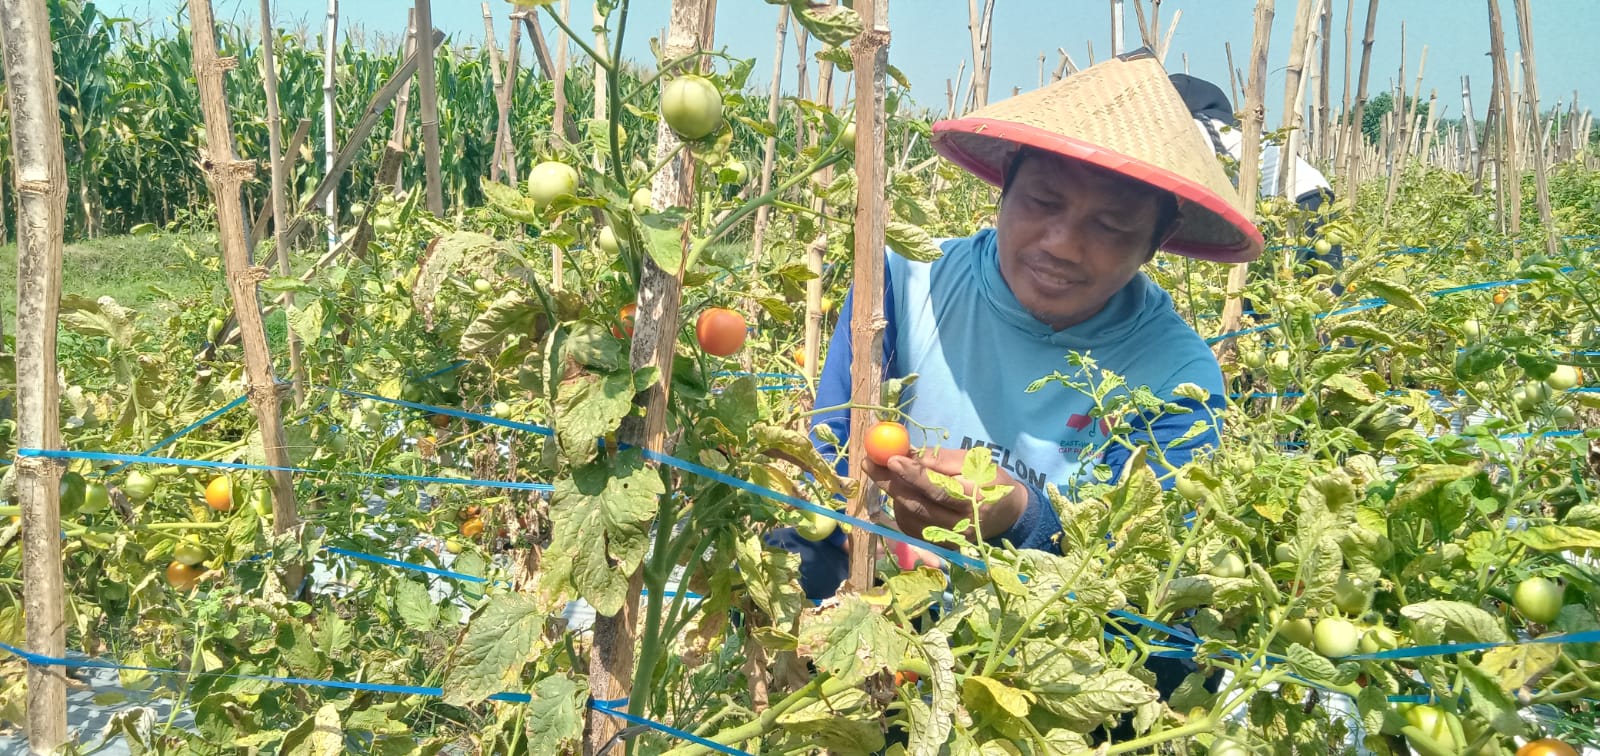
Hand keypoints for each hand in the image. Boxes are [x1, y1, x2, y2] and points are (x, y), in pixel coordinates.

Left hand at [862, 447, 1029, 545]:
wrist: (1007, 514)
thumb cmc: (989, 480)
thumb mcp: (974, 462)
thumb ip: (941, 460)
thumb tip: (908, 453)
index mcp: (975, 498)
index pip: (939, 489)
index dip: (913, 475)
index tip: (891, 459)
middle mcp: (962, 524)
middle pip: (920, 505)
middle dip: (891, 483)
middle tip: (870, 464)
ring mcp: (951, 539)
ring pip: (912, 518)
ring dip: (893, 495)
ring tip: (883, 474)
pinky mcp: (942, 546)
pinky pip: (913, 529)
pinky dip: (901, 510)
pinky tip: (899, 494)